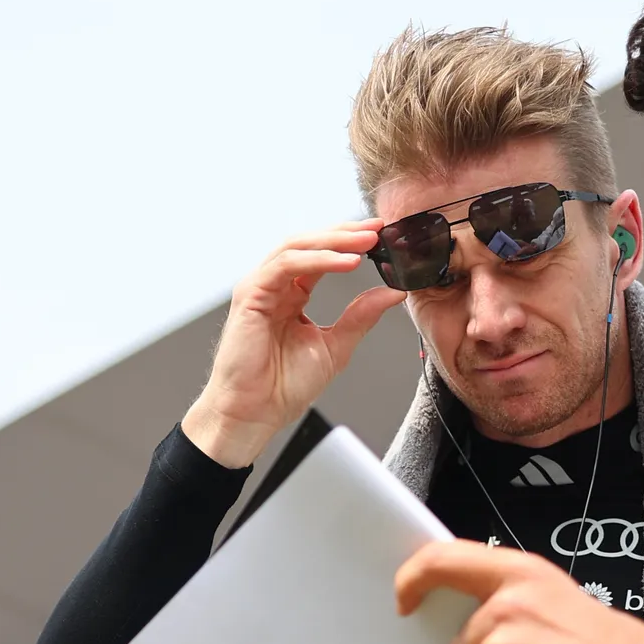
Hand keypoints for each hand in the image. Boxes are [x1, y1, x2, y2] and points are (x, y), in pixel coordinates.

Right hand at [182, 221, 406, 466]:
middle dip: (345, 233)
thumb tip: (393, 292)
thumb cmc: (284, 386)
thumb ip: (361, 316)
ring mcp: (260, 287)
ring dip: (334, 241)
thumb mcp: (336, 345)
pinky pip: (285, 265)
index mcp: (293, 294)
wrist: (256, 414)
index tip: (383, 236)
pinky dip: (318, 260)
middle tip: (378, 229)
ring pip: (296, 246)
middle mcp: (275, 286)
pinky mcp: (250, 295)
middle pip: (309, 243)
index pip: (323, 256)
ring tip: (367, 241)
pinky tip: (346, 262)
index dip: (351, 243)